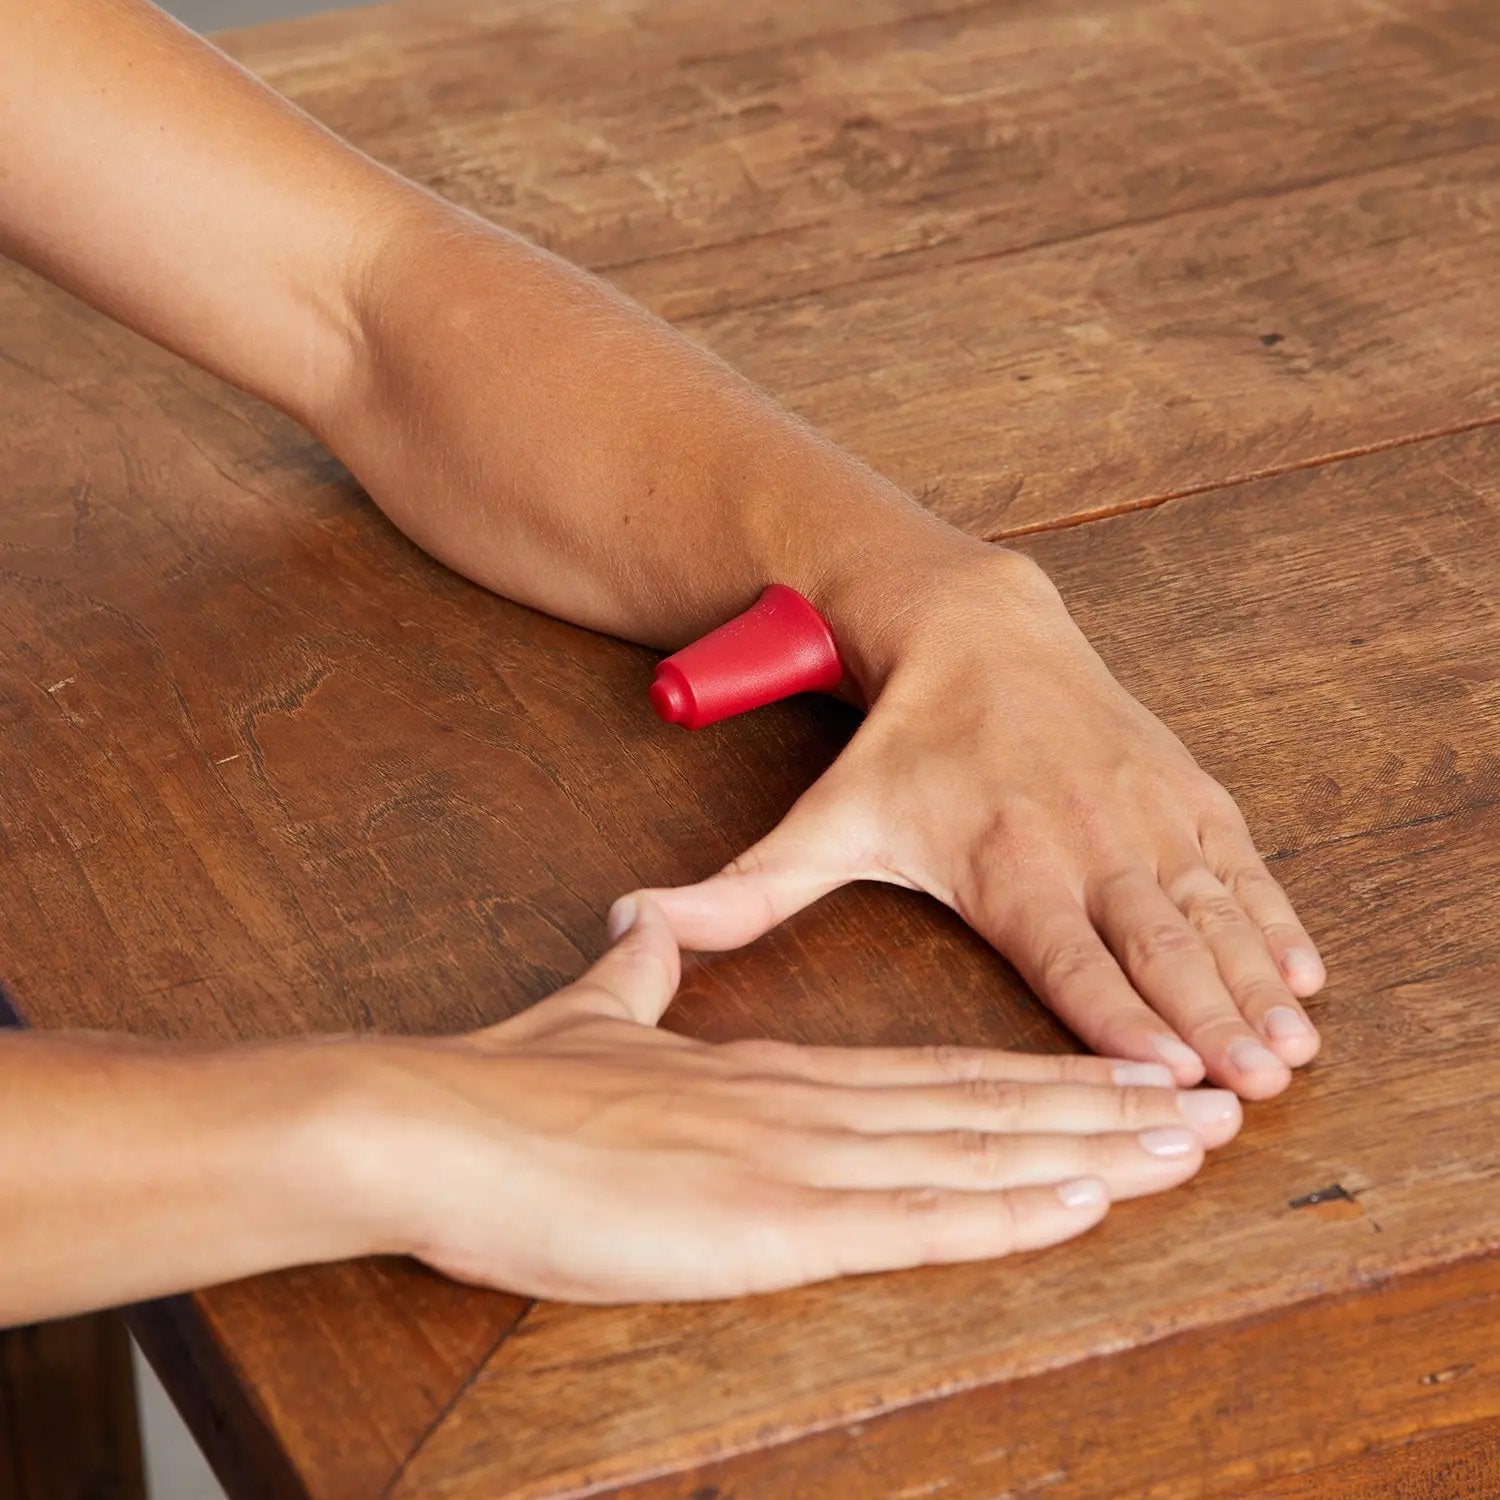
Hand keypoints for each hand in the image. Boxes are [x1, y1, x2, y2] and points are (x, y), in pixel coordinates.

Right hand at [356, 899, 1239, 1301]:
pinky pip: (913, 1216)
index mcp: (768, 1073)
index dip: (1025, 1078)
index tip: (1106, 1079)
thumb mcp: (593, 1022)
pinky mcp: (767, 1218)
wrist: (432, 1119)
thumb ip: (643, 980)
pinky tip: (1079, 1199)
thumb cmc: (509, 1091)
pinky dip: (1006, 1206)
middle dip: (1098, 1111)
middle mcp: (804, 1106)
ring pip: (971, 1151)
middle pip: (977, 1105)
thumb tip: (650, 929)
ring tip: (1184, 1148)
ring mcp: (794, 1159)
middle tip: (1203, 1108)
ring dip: (1087, 1153)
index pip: (927, 1074)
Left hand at [642, 550, 1325, 1100]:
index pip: (1065, 955)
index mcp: (999, 859)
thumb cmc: (903, 742)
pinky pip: (1237, 861)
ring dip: (1255, 980)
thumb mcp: (825, 818)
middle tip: (1254, 1089)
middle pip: (1155, 944)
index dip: (1117, 1015)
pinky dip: (1273, 917)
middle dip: (1208, 1019)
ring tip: (1293, 1047)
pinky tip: (1305, 971)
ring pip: (1210, 908)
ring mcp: (1140, 810)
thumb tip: (633, 919)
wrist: (973, 626)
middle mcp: (1082, 837)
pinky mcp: (1178, 786)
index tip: (1163, 1075)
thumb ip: (746, 887)